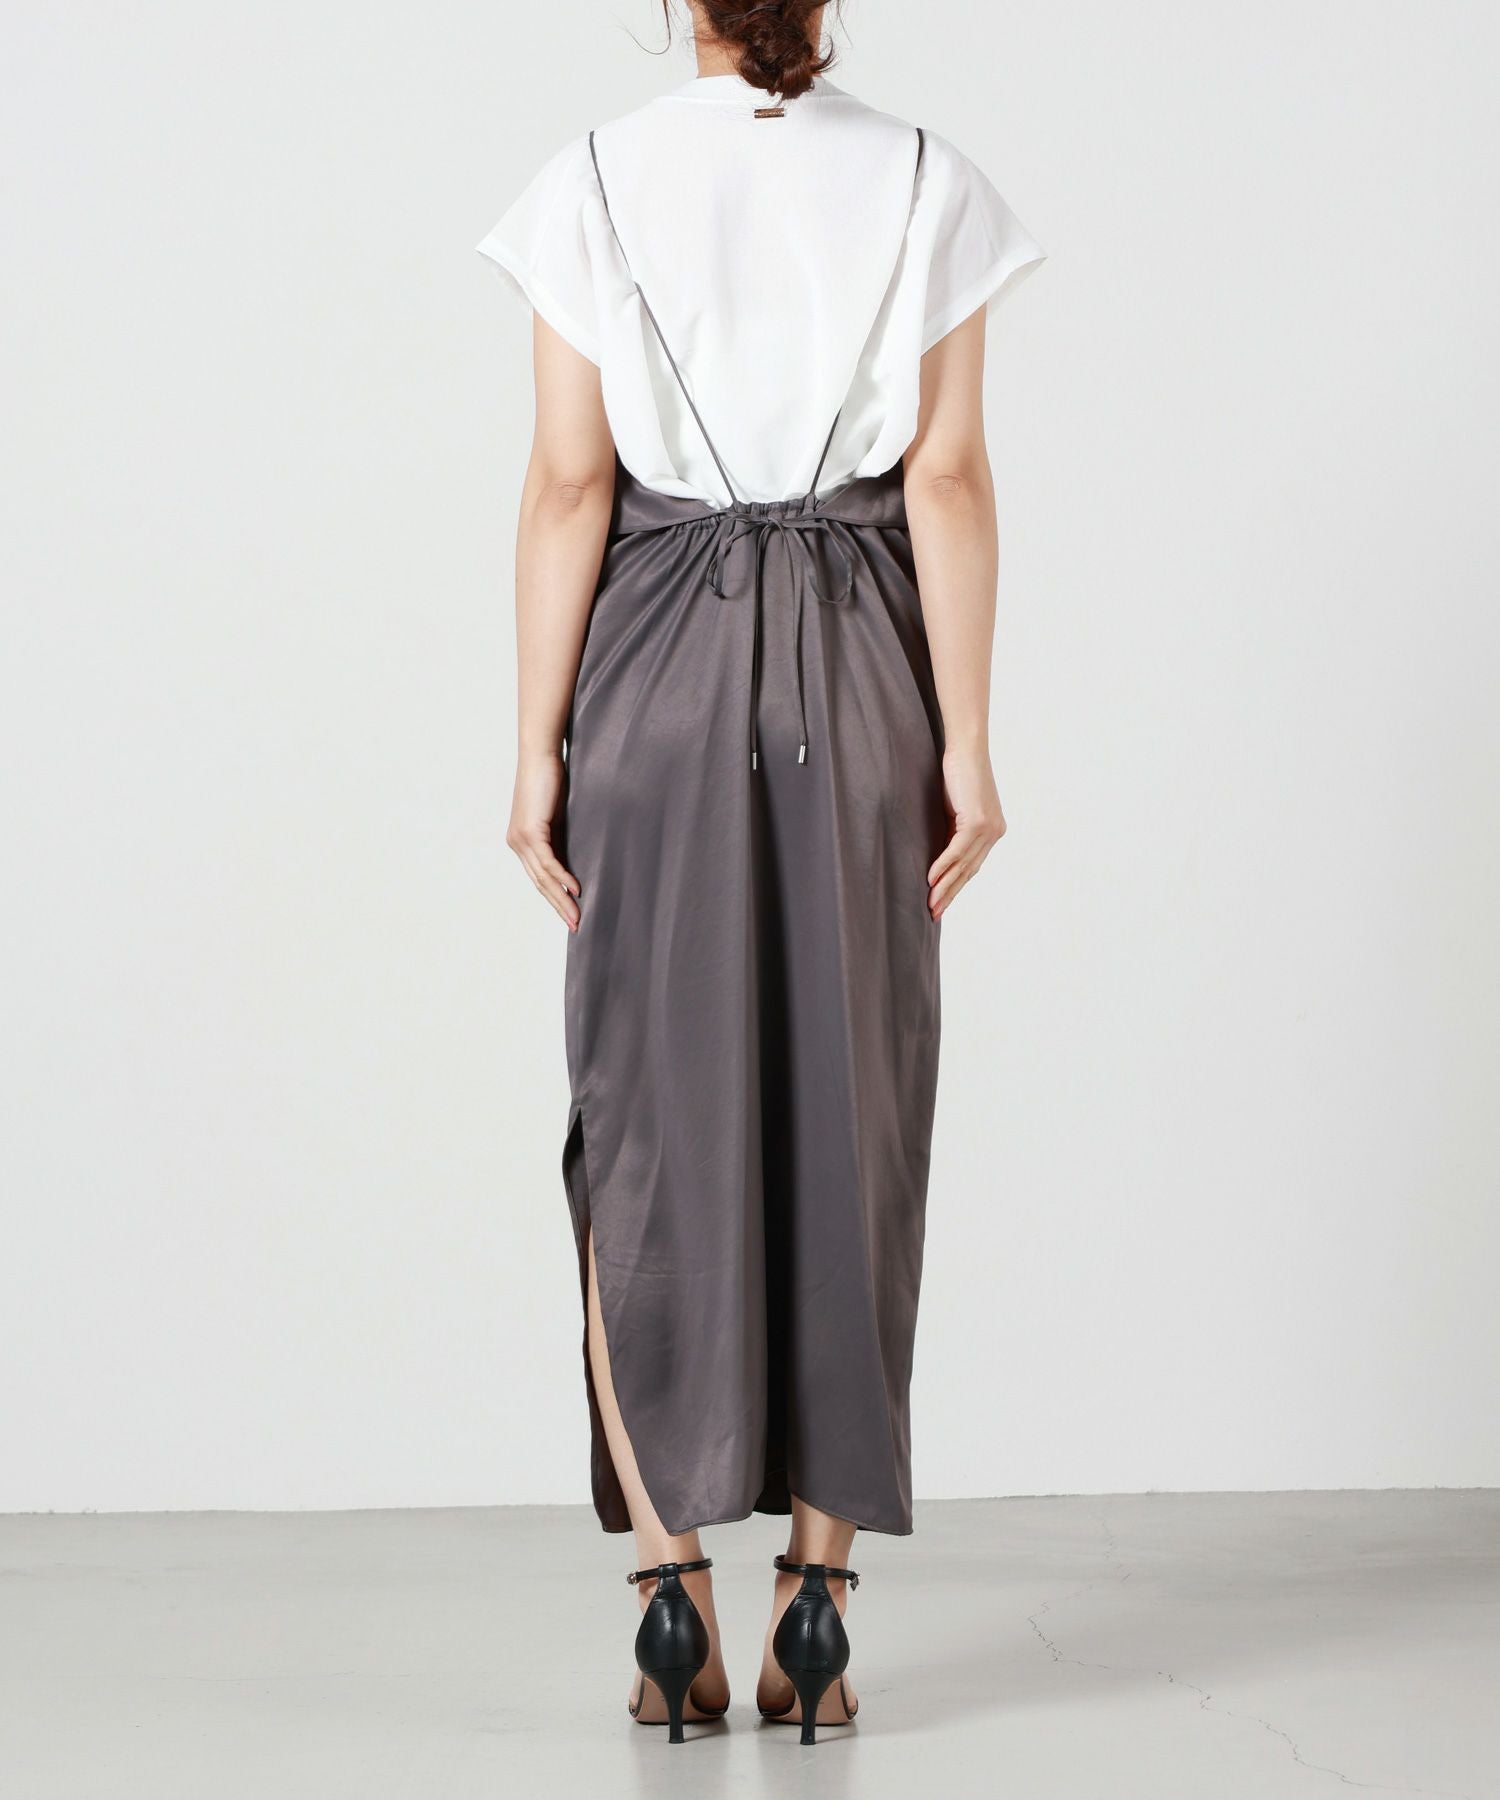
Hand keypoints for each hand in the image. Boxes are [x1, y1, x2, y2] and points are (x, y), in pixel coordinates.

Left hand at [506, 750, 580, 930]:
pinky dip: (562, 877)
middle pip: (539, 883)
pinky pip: (548, 862)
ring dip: (561, 899)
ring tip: (577, 916)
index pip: (539, 878)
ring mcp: (521, 839)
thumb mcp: (556, 816)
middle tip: (575, 926)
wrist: (540, 755)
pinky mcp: (531, 831)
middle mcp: (517, 844)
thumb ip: (560, 838)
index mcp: (521, 843)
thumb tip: (574, 860)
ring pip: (543, 878)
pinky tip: (575, 889)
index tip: (571, 915)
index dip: (554, 898)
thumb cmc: (551, 780)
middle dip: (558, 907)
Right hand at [927, 747, 1006, 919]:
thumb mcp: (953, 809)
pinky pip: (957, 850)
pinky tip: (930, 879)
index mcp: (991, 831)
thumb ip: (951, 832)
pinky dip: (943, 866)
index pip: (971, 866)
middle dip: (950, 894)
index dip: (955, 886)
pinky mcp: (978, 821)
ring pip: (964, 865)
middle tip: (934, 913)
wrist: (966, 748)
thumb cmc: (956, 773)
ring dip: (945, 887)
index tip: (940, 903)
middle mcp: (995, 833)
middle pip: (969, 871)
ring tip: (930, 904)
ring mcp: (989, 828)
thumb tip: (939, 855)